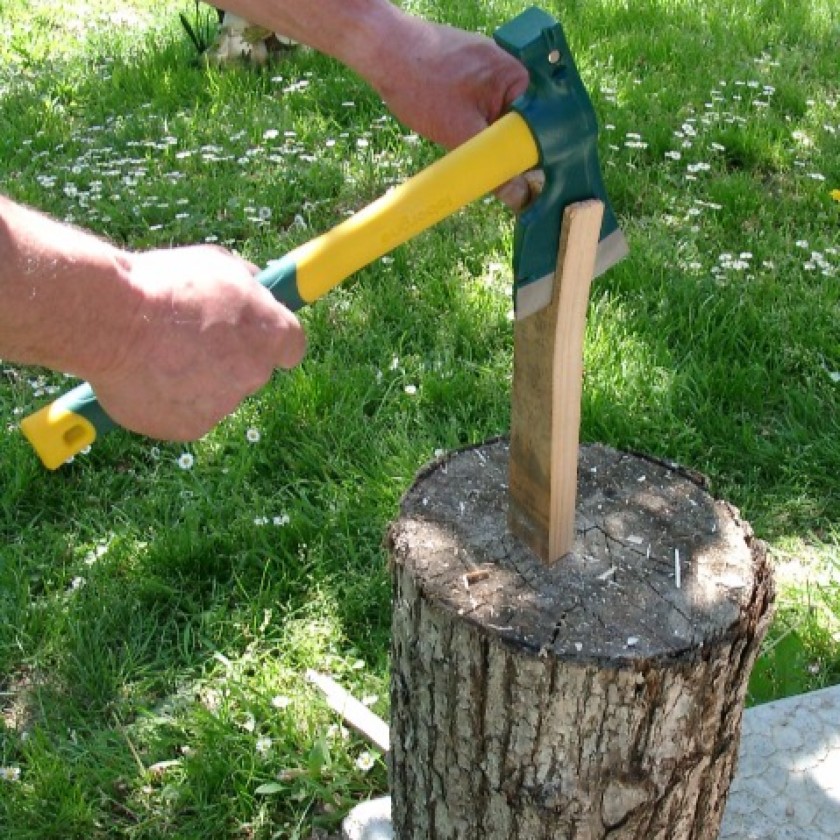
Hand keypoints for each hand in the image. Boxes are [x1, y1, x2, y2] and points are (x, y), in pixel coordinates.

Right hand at [89, 245, 305, 440]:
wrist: (112, 321)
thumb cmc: (165, 285)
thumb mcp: (217, 264)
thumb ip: (246, 282)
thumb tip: (254, 285)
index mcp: (272, 333)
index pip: (292, 347)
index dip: (270, 341)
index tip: (253, 336)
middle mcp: (256, 374)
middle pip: (251, 371)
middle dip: (228, 359)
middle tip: (189, 339)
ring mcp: (224, 405)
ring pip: (216, 394)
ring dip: (196, 380)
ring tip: (158, 354)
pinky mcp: (191, 427)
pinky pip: (186, 414)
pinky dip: (170, 401)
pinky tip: (147, 376)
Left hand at [363, 17, 532, 209]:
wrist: (383, 51)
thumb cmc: (421, 85)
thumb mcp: (461, 135)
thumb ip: (494, 167)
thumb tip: (519, 198)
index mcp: (519, 76)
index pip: (540, 126)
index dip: (529, 156)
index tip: (519, 179)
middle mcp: (511, 66)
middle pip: (521, 122)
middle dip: (503, 145)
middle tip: (483, 160)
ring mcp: (490, 64)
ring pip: (499, 115)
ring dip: (484, 134)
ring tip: (460, 133)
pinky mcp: (471, 68)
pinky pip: (483, 102)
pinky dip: (472, 118)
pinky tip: (451, 120)